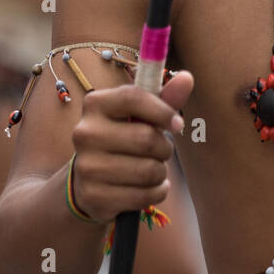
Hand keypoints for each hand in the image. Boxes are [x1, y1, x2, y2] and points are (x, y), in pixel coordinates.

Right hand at [69, 70, 194, 223]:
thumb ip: (164, 99)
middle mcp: (85, 132)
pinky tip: (146, 188)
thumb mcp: (140, 117)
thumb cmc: (122, 140)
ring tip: (151, 170)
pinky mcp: (93, 195)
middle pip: (146, 138)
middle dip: (165, 148)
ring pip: (148, 171)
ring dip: (160, 173)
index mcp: (95, 104)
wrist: (88, 180)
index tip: (178, 124)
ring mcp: (87, 166)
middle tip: (160, 152)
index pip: (134, 97)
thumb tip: (188, 78)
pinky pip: (144, 196)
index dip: (163, 111)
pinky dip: (155, 192)